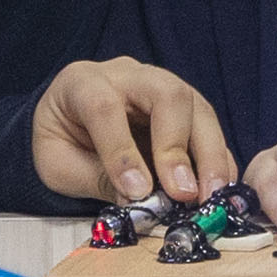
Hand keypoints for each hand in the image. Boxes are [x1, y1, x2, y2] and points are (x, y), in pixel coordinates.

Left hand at [35, 58, 234, 208]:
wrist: (71, 123)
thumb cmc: (61, 140)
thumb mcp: (58, 165)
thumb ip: (96, 178)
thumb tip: (139, 200)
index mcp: (81, 83)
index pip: (104, 108)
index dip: (122, 151)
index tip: (137, 191)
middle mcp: (127, 75)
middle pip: (166, 94)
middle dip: (177, 147)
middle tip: (184, 193)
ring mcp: (160, 85)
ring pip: (196, 106)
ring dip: (209, 155)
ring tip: (210, 195)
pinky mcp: (184, 105)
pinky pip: (209, 126)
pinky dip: (218, 157)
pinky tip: (218, 187)